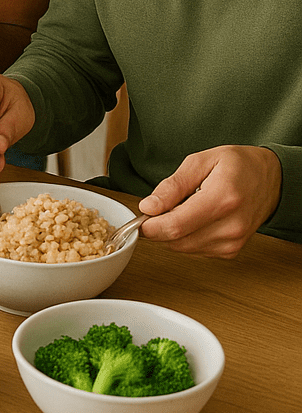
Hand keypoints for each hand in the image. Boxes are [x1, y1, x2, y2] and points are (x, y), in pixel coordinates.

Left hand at [137, 145, 282, 257]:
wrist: (271, 179)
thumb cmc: (237, 165)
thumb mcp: (200, 161)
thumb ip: (172, 186)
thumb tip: (148, 207)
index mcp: (222, 199)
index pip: (176, 226)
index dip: (150, 225)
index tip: (140, 216)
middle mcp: (231, 227)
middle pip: (177, 241)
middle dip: (158, 228)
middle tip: (158, 207)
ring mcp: (233, 242)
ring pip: (183, 248)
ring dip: (171, 232)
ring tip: (180, 208)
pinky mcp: (231, 251)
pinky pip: (195, 250)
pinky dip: (185, 236)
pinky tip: (193, 218)